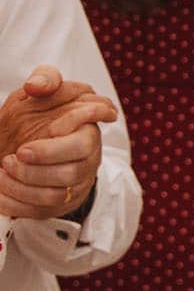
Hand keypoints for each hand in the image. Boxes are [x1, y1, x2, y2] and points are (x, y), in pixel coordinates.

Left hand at [0, 66, 115, 219]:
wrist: (29, 144)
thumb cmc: (39, 116)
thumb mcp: (41, 93)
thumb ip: (45, 79)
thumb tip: (35, 86)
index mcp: (88, 130)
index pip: (83, 143)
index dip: (55, 147)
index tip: (28, 145)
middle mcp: (88, 159)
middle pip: (71, 171)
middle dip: (37, 168)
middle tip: (13, 156)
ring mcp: (76, 183)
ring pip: (54, 194)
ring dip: (22, 185)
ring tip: (2, 170)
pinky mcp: (60, 203)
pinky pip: (39, 211)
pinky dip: (15, 203)